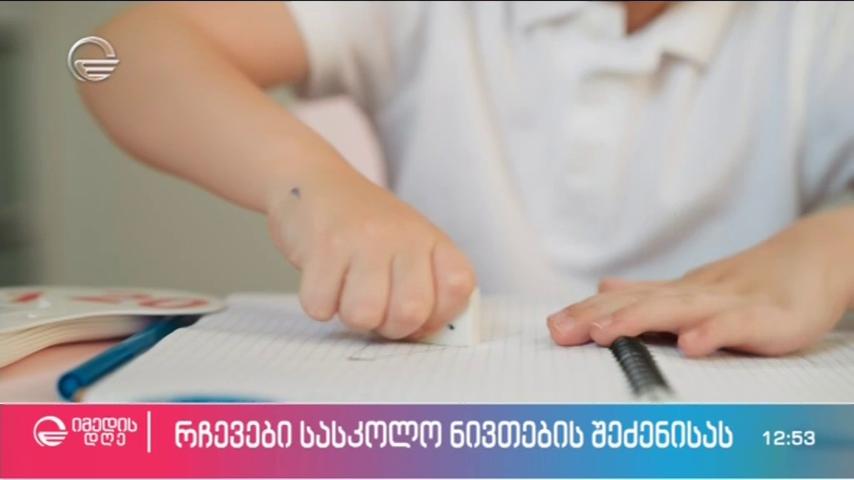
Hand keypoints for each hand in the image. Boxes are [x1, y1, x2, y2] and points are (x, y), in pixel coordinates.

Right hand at [267, 160, 475, 339]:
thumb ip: (424, 286)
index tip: (418, 313)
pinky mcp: (323, 246)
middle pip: (410, 313)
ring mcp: (364, 240)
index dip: (438, 315)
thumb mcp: (406, 245)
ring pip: (363, 316)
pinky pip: (321, 307)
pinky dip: (318, 302)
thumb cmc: (362, 227)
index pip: (458, 288)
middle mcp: (403, 235)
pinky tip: (324, 278)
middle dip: (388, 326)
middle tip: (376, 305)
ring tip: (346, 291)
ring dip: (350, 315)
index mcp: (430, 238)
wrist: (310, 180)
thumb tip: (425, 335)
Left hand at [547, 209, 853, 356]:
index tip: (552, 326)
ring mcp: (731, 303)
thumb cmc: (752, 283)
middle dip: (598, 318)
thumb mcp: (693, 290)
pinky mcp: (768, 318)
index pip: (626, 301)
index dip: (587, 313)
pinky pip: (738, 325)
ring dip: (639, 319)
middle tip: (561, 331)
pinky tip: (690, 345)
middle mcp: (696, 295)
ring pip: (679, 310)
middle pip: (641, 304)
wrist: (817, 259)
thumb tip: (601, 289)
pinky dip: (714, 333)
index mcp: (678, 294)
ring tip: (604, 333)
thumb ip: (649, 294)